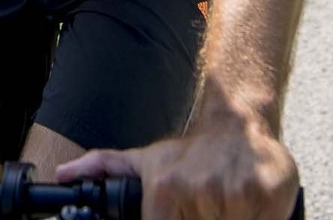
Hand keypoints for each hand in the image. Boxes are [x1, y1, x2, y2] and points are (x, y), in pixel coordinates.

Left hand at [56, 110, 298, 219]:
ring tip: (225, 204)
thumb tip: (63, 175)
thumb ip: (105, 169)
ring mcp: (235, 195)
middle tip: (206, 208)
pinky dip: (260, 219)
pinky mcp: (269, 195)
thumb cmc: (190, 152)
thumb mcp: (146, 160)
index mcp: (165, 190)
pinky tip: (250, 204)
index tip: (184, 214)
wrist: (238, 122)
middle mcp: (199, 193)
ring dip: (231, 219)